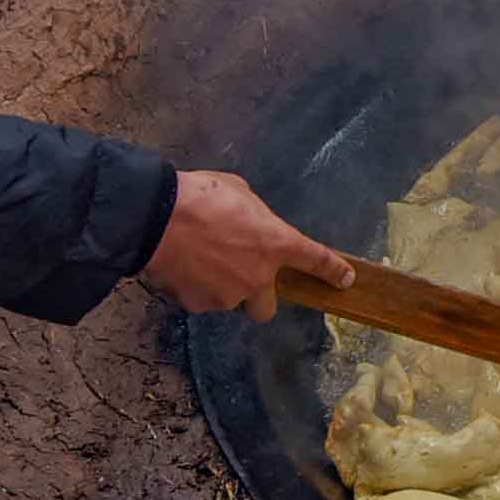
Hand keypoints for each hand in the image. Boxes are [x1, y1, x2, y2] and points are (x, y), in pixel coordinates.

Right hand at [144, 170, 346, 316]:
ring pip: (229, 300)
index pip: (315, 259)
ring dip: (220, 286)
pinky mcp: (199, 305)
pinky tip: (181, 265)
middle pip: (267, 308)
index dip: (332, 271)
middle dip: (257, 297)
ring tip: (197, 258)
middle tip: (238, 275)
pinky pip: (202, 299)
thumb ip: (253, 215)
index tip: (345, 280)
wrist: (154, 218)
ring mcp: (228, 295)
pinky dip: (195, 287)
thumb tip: (248, 223)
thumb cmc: (200, 196)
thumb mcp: (239, 191)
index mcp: (274, 243)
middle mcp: (257, 277)